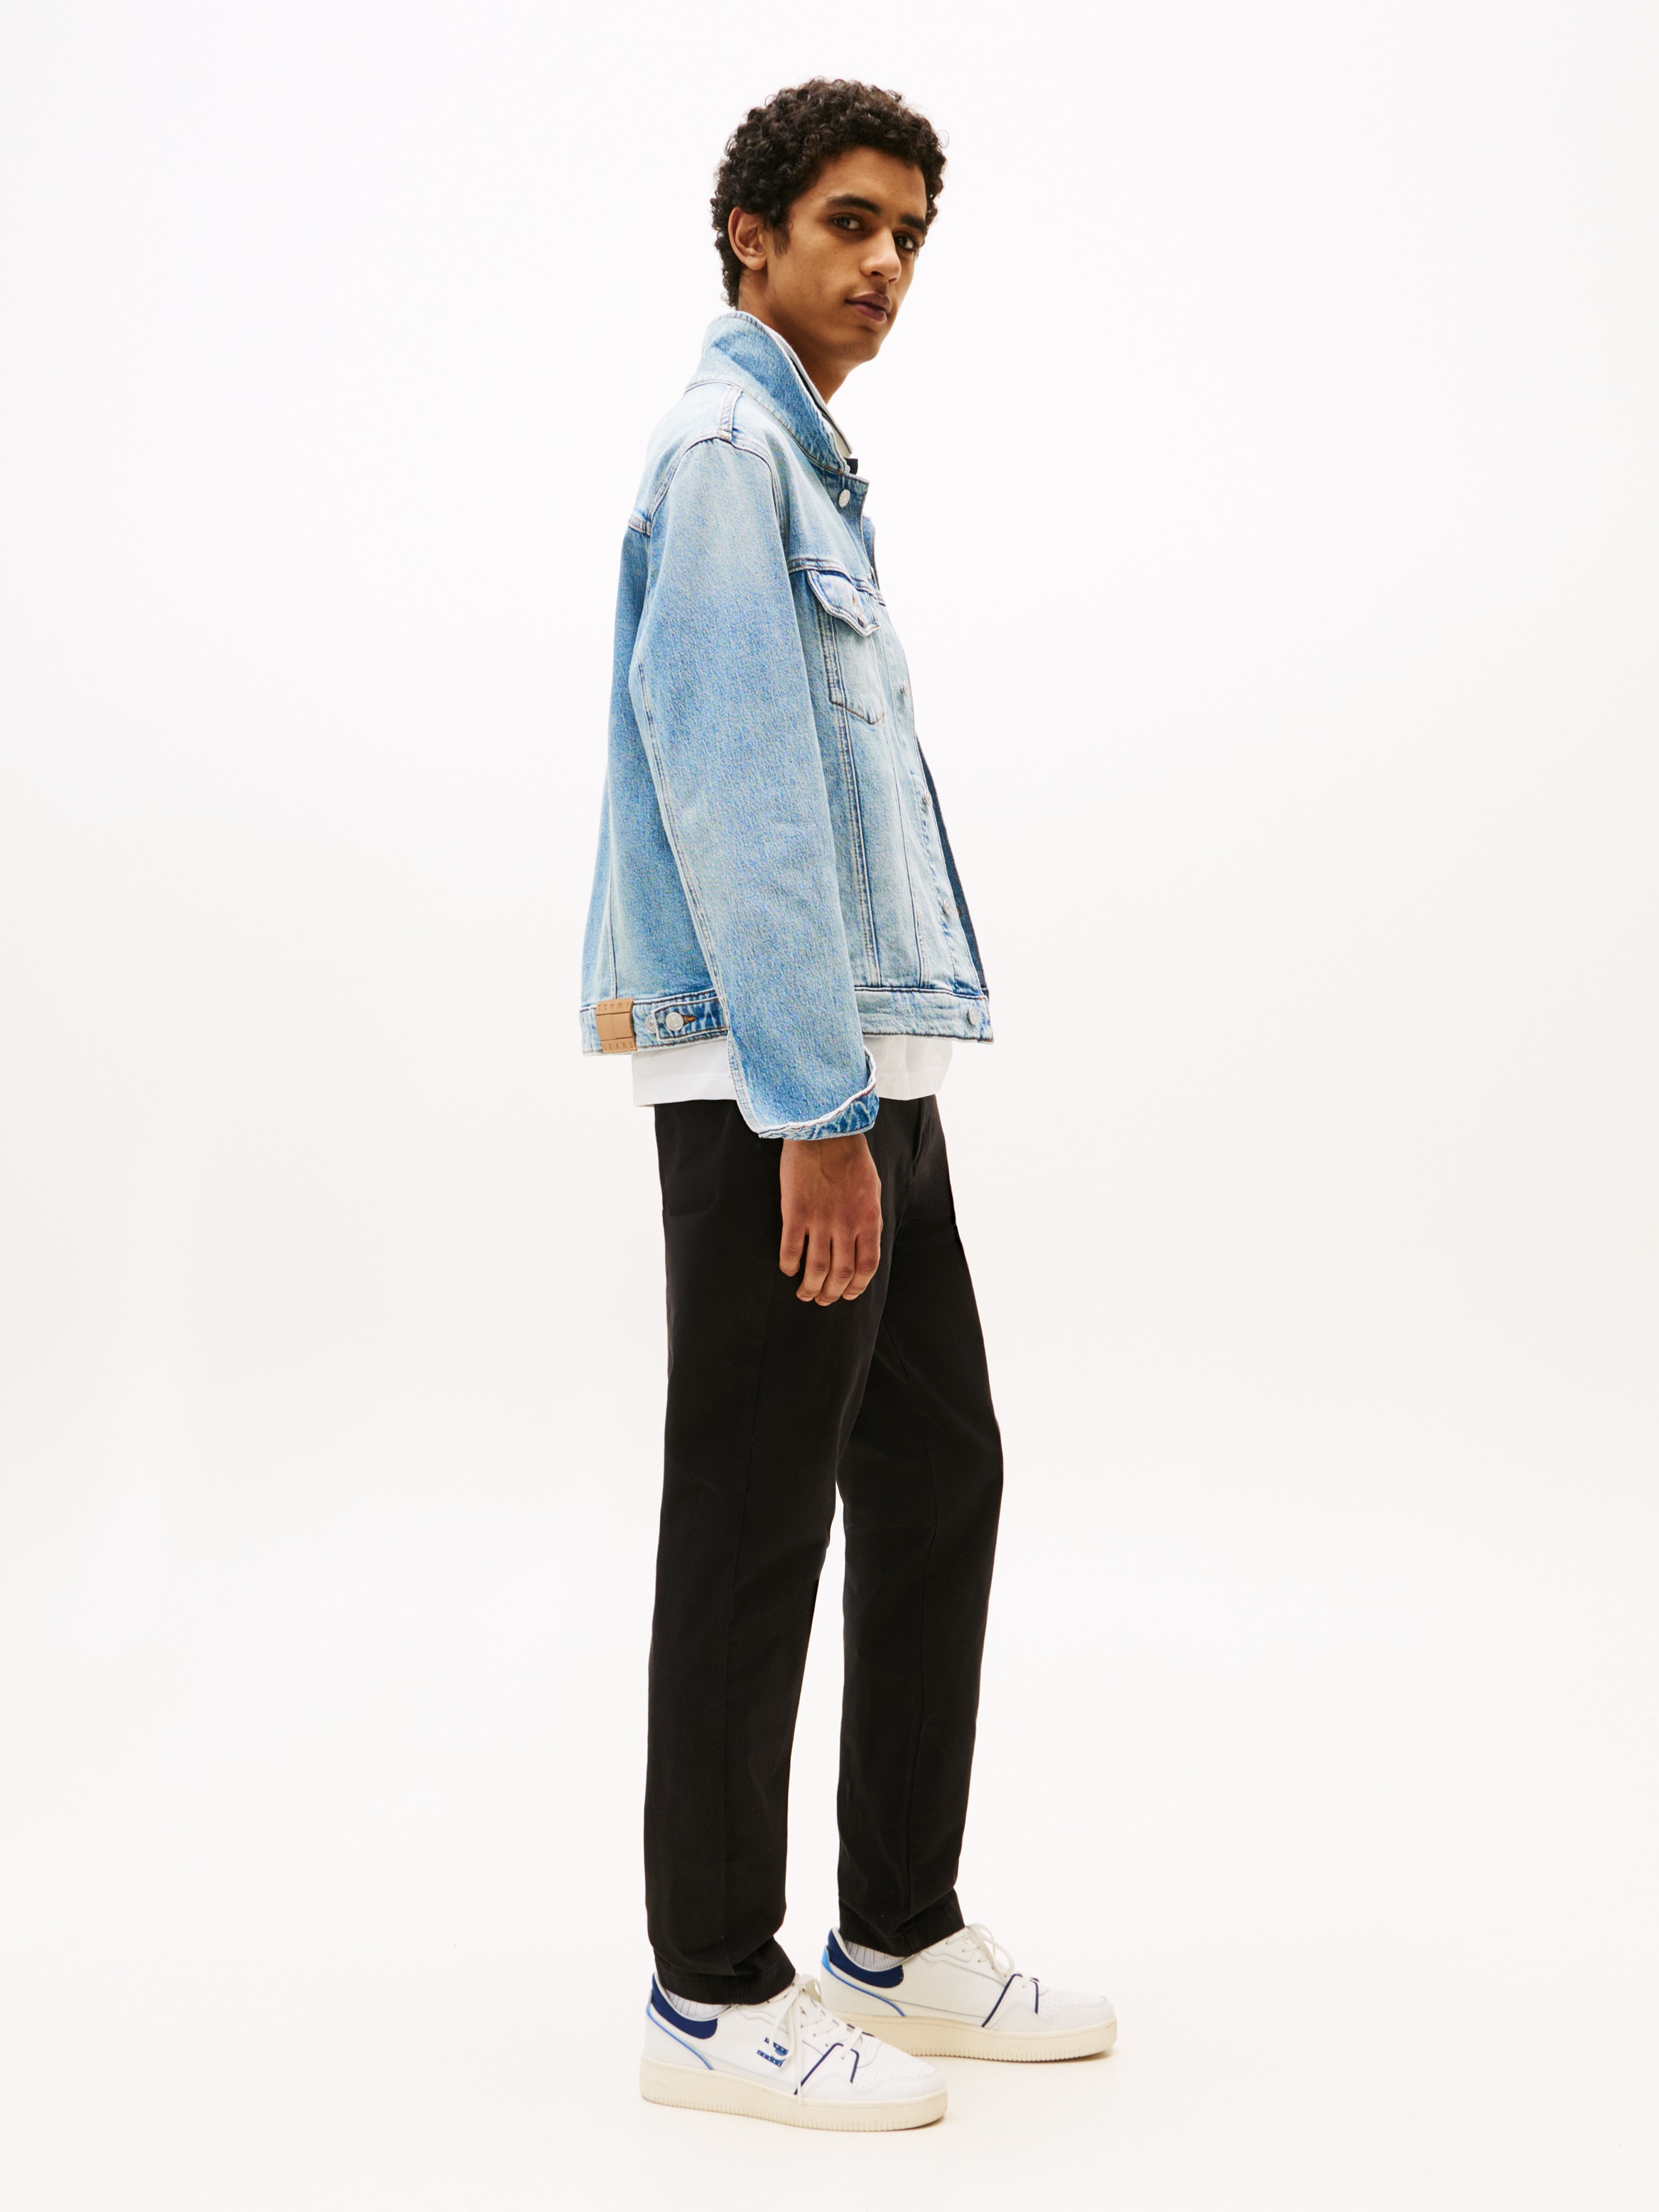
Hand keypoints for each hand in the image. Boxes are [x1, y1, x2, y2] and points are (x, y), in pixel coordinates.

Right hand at [779, 1133, 882, 1304]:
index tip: (847, 1295)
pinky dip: (789, 1266)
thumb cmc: (850, 1159)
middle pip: (840, 1274)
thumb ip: (870, 1220)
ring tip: (804, 1294)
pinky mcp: (795, 1212)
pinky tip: (788, 1269)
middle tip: (822, 1299)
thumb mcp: (872, 1190)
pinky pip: (791, 1250)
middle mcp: (846, 1225)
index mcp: (869, 1220)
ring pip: (815, 1269)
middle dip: (831, 1294)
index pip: (866, 1267)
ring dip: (809, 1288)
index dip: (856, 1287)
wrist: (824, 1131)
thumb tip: (865, 1246)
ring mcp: (820, 1220)